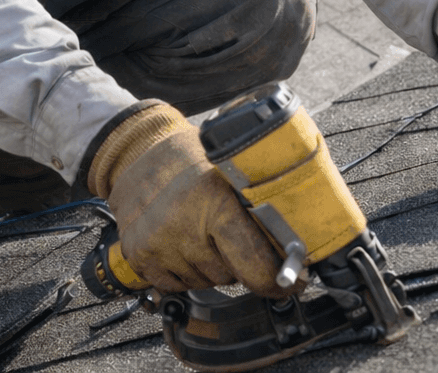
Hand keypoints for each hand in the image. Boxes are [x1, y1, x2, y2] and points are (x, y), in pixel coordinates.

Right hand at [87, 102, 288, 296]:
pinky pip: (177, 286)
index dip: (276, 280)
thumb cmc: (191, 157)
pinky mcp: (139, 256)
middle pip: (231, 276)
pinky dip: (186, 270)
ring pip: (205, 282)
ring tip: (201, 228)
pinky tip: (181, 240)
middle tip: (232, 233)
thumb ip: (261, 201)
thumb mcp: (231, 167)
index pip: (254, 264)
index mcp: (214, 200)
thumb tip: (300, 242)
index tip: (290, 282)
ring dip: (211, 265)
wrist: (136, 152)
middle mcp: (182, 225)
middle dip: (240, 262)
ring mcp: (157, 244)